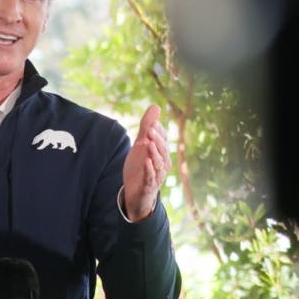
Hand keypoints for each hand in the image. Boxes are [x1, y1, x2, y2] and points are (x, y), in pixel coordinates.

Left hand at [122, 104, 170, 221]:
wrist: (135, 192)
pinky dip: (149, 170)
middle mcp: (163, 163)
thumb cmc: (141, 166)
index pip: (163, 139)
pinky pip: (151, 177)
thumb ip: (147, 126)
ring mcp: (156, 175)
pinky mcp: (148, 185)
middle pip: (162, 150)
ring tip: (149, 143)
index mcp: (162, 152)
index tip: (151, 123)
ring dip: (154, 153)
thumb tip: (156, 106)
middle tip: (150, 130)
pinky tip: (146, 162)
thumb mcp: (141, 144)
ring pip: (159, 163)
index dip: (158, 131)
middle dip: (157, 140)